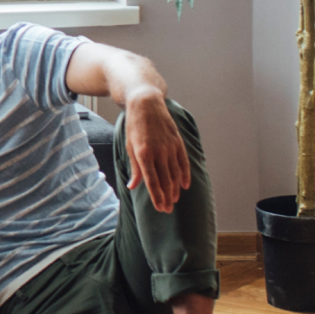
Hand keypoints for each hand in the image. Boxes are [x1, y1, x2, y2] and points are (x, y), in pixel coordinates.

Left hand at [122, 89, 191, 214]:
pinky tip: (184, 185)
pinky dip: (185, 174)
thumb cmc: (135, 126)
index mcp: (143, 154)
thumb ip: (134, 168)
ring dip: (175, 189)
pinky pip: (183, 162)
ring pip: (175, 173)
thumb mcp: (129, 146)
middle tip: (167, 210)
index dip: (157, 197)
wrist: (146, 103)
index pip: (152, 181)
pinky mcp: (177, 142)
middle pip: (165, 180)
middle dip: (167, 197)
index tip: (160, 208)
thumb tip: (133, 187)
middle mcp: (158, 151)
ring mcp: (170, 146)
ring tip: (174, 200)